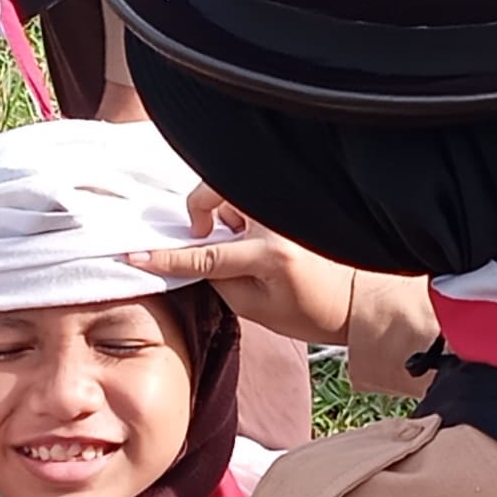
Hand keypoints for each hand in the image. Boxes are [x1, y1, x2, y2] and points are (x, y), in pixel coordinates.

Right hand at [126, 190, 360, 343]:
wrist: (358, 300)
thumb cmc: (311, 312)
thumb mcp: (257, 309)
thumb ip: (220, 280)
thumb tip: (194, 256)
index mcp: (273, 254)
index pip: (207, 255)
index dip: (169, 257)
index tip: (137, 255)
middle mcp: (282, 222)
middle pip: (219, 190)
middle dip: (202, 207)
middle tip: (203, 232)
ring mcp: (291, 206)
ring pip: (236, 184)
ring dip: (227, 205)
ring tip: (242, 235)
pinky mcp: (298, 200)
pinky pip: (255, 189)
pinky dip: (243, 202)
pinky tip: (256, 227)